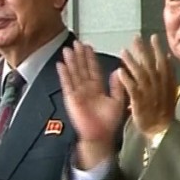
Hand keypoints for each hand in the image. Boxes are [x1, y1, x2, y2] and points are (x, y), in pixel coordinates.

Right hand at [57, 42, 127, 167]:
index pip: (93, 69)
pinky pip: (67, 84)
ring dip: (71, 62)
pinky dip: (64, 74)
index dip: (91, 58)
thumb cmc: (108, 122)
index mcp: (98, 88)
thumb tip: (118, 71)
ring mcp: (78, 92)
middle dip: (79, 56)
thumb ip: (117, 86)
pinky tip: (61, 65)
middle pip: (82, 68)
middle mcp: (87, 88)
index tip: (88, 46)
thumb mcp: (117, 101)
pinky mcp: (71, 98)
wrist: (100, 136)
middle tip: (77, 43)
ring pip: (74, 73)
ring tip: (67, 50)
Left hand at [117, 34, 175, 139]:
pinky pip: (132, 88)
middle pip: (150, 64)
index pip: (162, 61)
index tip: (153, 37)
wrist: (162, 129)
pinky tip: (119, 71)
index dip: (158, 49)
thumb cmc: (164, 110)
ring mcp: (149, 93)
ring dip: (132, 62)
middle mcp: (159, 84)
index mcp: (167, 81)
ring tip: (124, 51)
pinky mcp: (139, 101)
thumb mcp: (170, 89)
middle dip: (143, 50)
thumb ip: (169, 73)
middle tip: (135, 38)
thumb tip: (168, 56)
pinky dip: (126, 79)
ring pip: (140, 74)